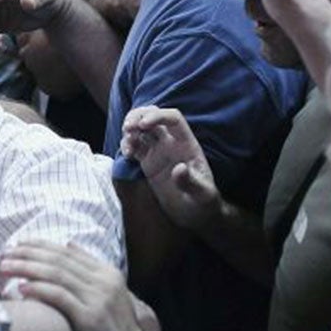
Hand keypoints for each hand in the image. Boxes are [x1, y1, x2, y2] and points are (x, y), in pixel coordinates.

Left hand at [0, 240, 151, 330]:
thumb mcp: (110, 297)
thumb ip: (91, 272)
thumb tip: (70, 246)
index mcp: (108, 273)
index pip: (68, 252)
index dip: (40, 246)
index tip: (19, 245)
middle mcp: (104, 281)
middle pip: (59, 260)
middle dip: (28, 254)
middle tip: (5, 253)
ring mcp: (98, 298)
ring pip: (56, 274)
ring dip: (27, 268)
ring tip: (5, 267)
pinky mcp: (90, 318)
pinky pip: (60, 297)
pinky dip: (39, 289)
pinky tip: (21, 288)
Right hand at [119, 107, 220, 232]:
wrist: (194, 215)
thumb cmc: (203, 203)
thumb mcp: (202, 195)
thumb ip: (191, 182)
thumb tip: (179, 169)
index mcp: (187, 144)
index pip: (173, 118)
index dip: (158, 116)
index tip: (142, 125)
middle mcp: (172, 143)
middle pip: (154, 115)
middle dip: (139, 115)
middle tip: (128, 128)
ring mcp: (159, 151)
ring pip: (142, 128)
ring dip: (130, 128)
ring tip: (127, 143)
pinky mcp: (148, 161)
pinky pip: (135, 145)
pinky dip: (127, 144)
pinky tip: (126, 154)